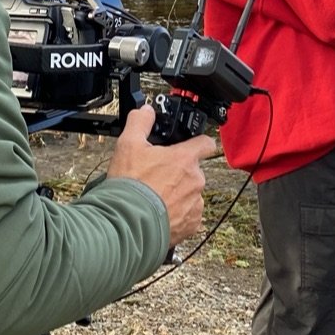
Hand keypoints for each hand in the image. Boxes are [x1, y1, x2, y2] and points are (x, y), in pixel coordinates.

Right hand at [105, 105, 214, 242]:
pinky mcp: (192, 224)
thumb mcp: (128, 145)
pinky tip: (160, 213)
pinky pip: (189, 215)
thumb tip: (146, 110)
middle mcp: (196, 181)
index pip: (206, 143)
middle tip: (157, 176)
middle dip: (179, 172)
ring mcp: (195, 204)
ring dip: (179, 193)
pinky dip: (178, 214)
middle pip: (193, 170)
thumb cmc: (130, 186)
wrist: (128, 224)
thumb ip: (140, 122)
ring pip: (191, 193)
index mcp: (185, 159)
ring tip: (156, 197)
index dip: (198, 142)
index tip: (191, 145)